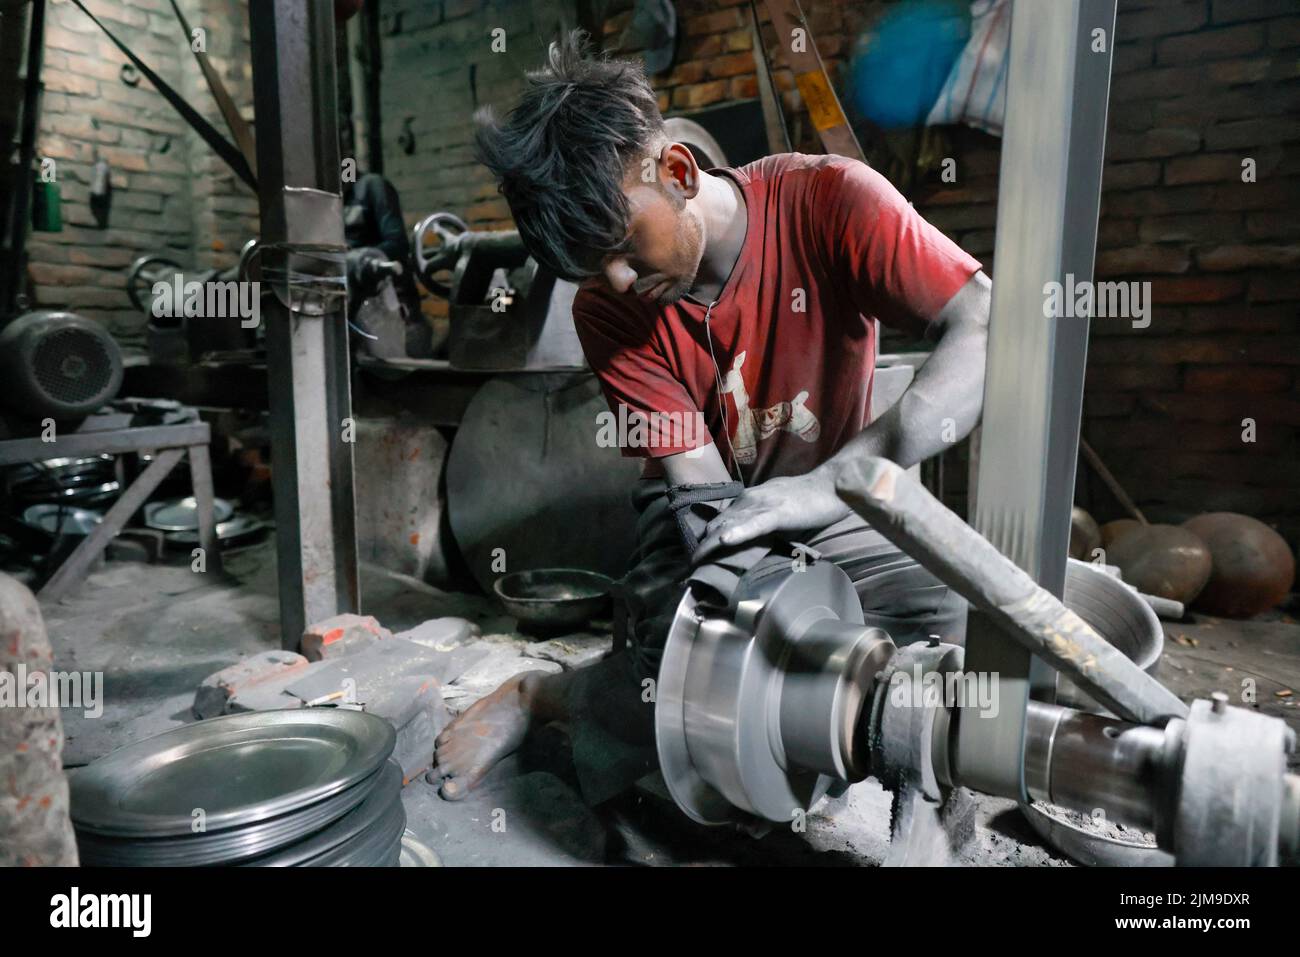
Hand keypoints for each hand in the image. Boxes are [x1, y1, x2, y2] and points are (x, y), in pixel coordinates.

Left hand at [692, 467, 850, 564]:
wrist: (832, 485)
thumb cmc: (810, 500)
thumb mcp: (778, 508)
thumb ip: (762, 519)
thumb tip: (750, 537)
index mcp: (751, 499)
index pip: (722, 519)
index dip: (708, 537)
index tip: (698, 555)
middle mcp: (751, 499)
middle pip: (719, 523)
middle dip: (704, 544)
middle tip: (691, 565)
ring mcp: (763, 505)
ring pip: (730, 524)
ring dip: (711, 544)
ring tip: (695, 562)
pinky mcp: (777, 512)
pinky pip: (754, 524)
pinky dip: (739, 532)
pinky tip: (725, 540)